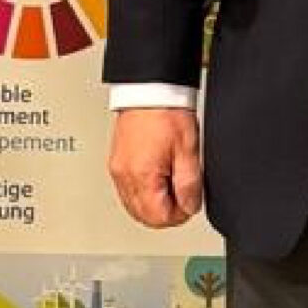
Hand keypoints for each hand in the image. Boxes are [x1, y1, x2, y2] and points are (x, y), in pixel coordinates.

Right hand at [108, 107, 204, 228]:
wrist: (150, 90)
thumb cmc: (166, 112)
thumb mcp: (188, 151)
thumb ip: (190, 185)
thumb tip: (189, 207)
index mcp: (141, 175)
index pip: (158, 218)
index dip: (180, 214)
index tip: (190, 200)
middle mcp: (124, 175)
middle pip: (144, 216)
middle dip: (166, 212)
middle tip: (182, 194)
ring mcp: (118, 169)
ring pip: (134, 206)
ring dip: (153, 204)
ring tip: (170, 182)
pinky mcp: (116, 162)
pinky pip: (128, 191)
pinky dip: (143, 192)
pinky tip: (156, 178)